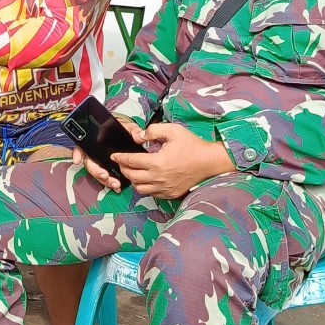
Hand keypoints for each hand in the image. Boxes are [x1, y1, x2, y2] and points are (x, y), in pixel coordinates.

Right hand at [71, 117, 143, 192]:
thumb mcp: (129, 128)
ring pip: (97, 173)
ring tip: (115, 184)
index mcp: (95, 140)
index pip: (81, 146)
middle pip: (90, 164)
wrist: (128, 139)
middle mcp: (95, 153)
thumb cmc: (123, 132)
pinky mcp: (108, 169)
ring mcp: (100, 162)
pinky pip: (105, 177)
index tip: (77, 160)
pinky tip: (117, 186)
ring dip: (104, 180)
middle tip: (105, 176)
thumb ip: (133, 130)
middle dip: (96, 171)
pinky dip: (110, 183)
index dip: (76, 153)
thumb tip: (138, 136)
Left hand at [111, 122, 234, 198]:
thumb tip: (137, 136)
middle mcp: (158, 178)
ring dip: (133, 180)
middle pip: (132, 176)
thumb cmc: (191, 145)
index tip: (115, 155)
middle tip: (122, 162)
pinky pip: (151, 194)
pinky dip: (144, 187)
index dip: (120, 157)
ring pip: (139, 188)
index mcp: (157, 162)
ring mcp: (164, 188)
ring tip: (133, 171)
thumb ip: (152, 131)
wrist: (209, 161)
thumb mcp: (173, 130)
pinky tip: (146, 178)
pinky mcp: (170, 194)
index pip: (131, 161)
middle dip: (124, 168)